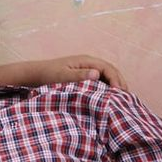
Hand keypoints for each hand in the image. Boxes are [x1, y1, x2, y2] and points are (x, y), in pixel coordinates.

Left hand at [0, 55, 127, 90]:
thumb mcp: (62, 76)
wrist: (35, 74)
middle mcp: (88, 63)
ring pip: (106, 76)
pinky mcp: (83, 76)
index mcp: (86, 61)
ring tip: (121, 100)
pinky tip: (108, 99)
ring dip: (114, 86)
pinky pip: (99, 81)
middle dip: (119, 83)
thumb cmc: (47, 75)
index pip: (108, 68)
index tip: (120, 93)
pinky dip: (106, 88)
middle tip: (127, 98)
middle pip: (110, 71)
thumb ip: (79, 75)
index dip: (116, 80)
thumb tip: (96, 74)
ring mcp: (86, 69)